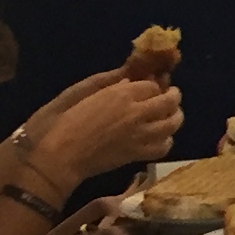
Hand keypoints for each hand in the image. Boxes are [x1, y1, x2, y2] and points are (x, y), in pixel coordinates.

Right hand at [43, 73, 183, 185]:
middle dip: (173, 96)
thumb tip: (126, 79)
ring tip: (171, 115)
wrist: (59, 156)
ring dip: (176, 117)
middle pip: (169, 101)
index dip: (154, 84)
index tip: (152, 85)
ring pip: (172, 124)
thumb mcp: (79, 92)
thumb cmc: (61, 121)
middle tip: (171, 95)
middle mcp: (136, 113)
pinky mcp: (136, 155)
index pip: (152, 85)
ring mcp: (139, 135)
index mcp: (121, 94)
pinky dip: (166, 140)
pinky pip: (163, 147)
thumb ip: (106, 83)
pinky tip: (160, 138)